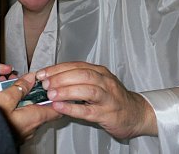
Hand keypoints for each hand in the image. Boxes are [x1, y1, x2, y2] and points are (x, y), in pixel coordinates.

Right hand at [0, 73, 62, 141]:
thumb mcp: (5, 100)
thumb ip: (19, 88)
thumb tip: (30, 78)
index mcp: (35, 117)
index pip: (57, 107)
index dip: (56, 94)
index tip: (51, 84)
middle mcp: (32, 127)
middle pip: (42, 107)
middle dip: (37, 94)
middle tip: (29, 83)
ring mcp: (24, 132)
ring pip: (31, 112)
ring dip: (25, 101)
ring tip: (14, 90)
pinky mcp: (15, 134)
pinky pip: (22, 118)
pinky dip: (18, 109)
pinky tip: (7, 103)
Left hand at [36, 62, 156, 138]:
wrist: (136, 114)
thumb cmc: (113, 99)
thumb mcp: (99, 83)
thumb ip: (80, 80)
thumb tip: (53, 80)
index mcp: (100, 72)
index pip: (76, 66)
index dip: (58, 68)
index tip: (42, 73)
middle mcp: (105, 81)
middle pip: (82, 74)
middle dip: (61, 77)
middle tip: (45, 83)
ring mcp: (107, 97)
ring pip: (87, 89)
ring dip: (66, 90)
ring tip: (51, 94)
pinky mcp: (107, 113)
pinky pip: (88, 110)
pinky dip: (72, 108)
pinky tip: (60, 107)